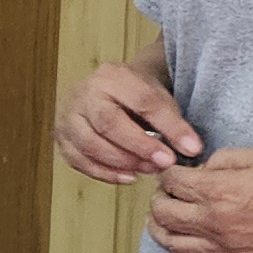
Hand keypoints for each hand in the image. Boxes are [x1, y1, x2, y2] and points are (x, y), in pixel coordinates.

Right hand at [58, 57, 202, 181]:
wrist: (108, 91)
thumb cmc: (136, 97)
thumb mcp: (159, 98)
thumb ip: (173, 122)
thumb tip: (191, 150)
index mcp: (113, 75)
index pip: (143, 101)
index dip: (169, 127)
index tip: (191, 148)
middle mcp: (85, 92)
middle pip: (108, 123)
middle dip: (139, 147)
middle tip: (164, 163)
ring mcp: (68, 115)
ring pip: (89, 144)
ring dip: (122, 162)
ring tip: (148, 169)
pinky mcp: (61, 136)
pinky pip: (78, 160)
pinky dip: (104, 173)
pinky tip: (127, 176)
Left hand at [146, 145, 252, 252]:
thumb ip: (227, 161)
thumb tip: (204, 169)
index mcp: (219, 192)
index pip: (173, 183)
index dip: (169, 174)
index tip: (173, 171)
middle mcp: (215, 225)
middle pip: (165, 216)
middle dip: (159, 201)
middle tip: (165, 194)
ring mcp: (228, 252)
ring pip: (175, 247)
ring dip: (163, 231)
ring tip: (164, 221)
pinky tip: (190, 248)